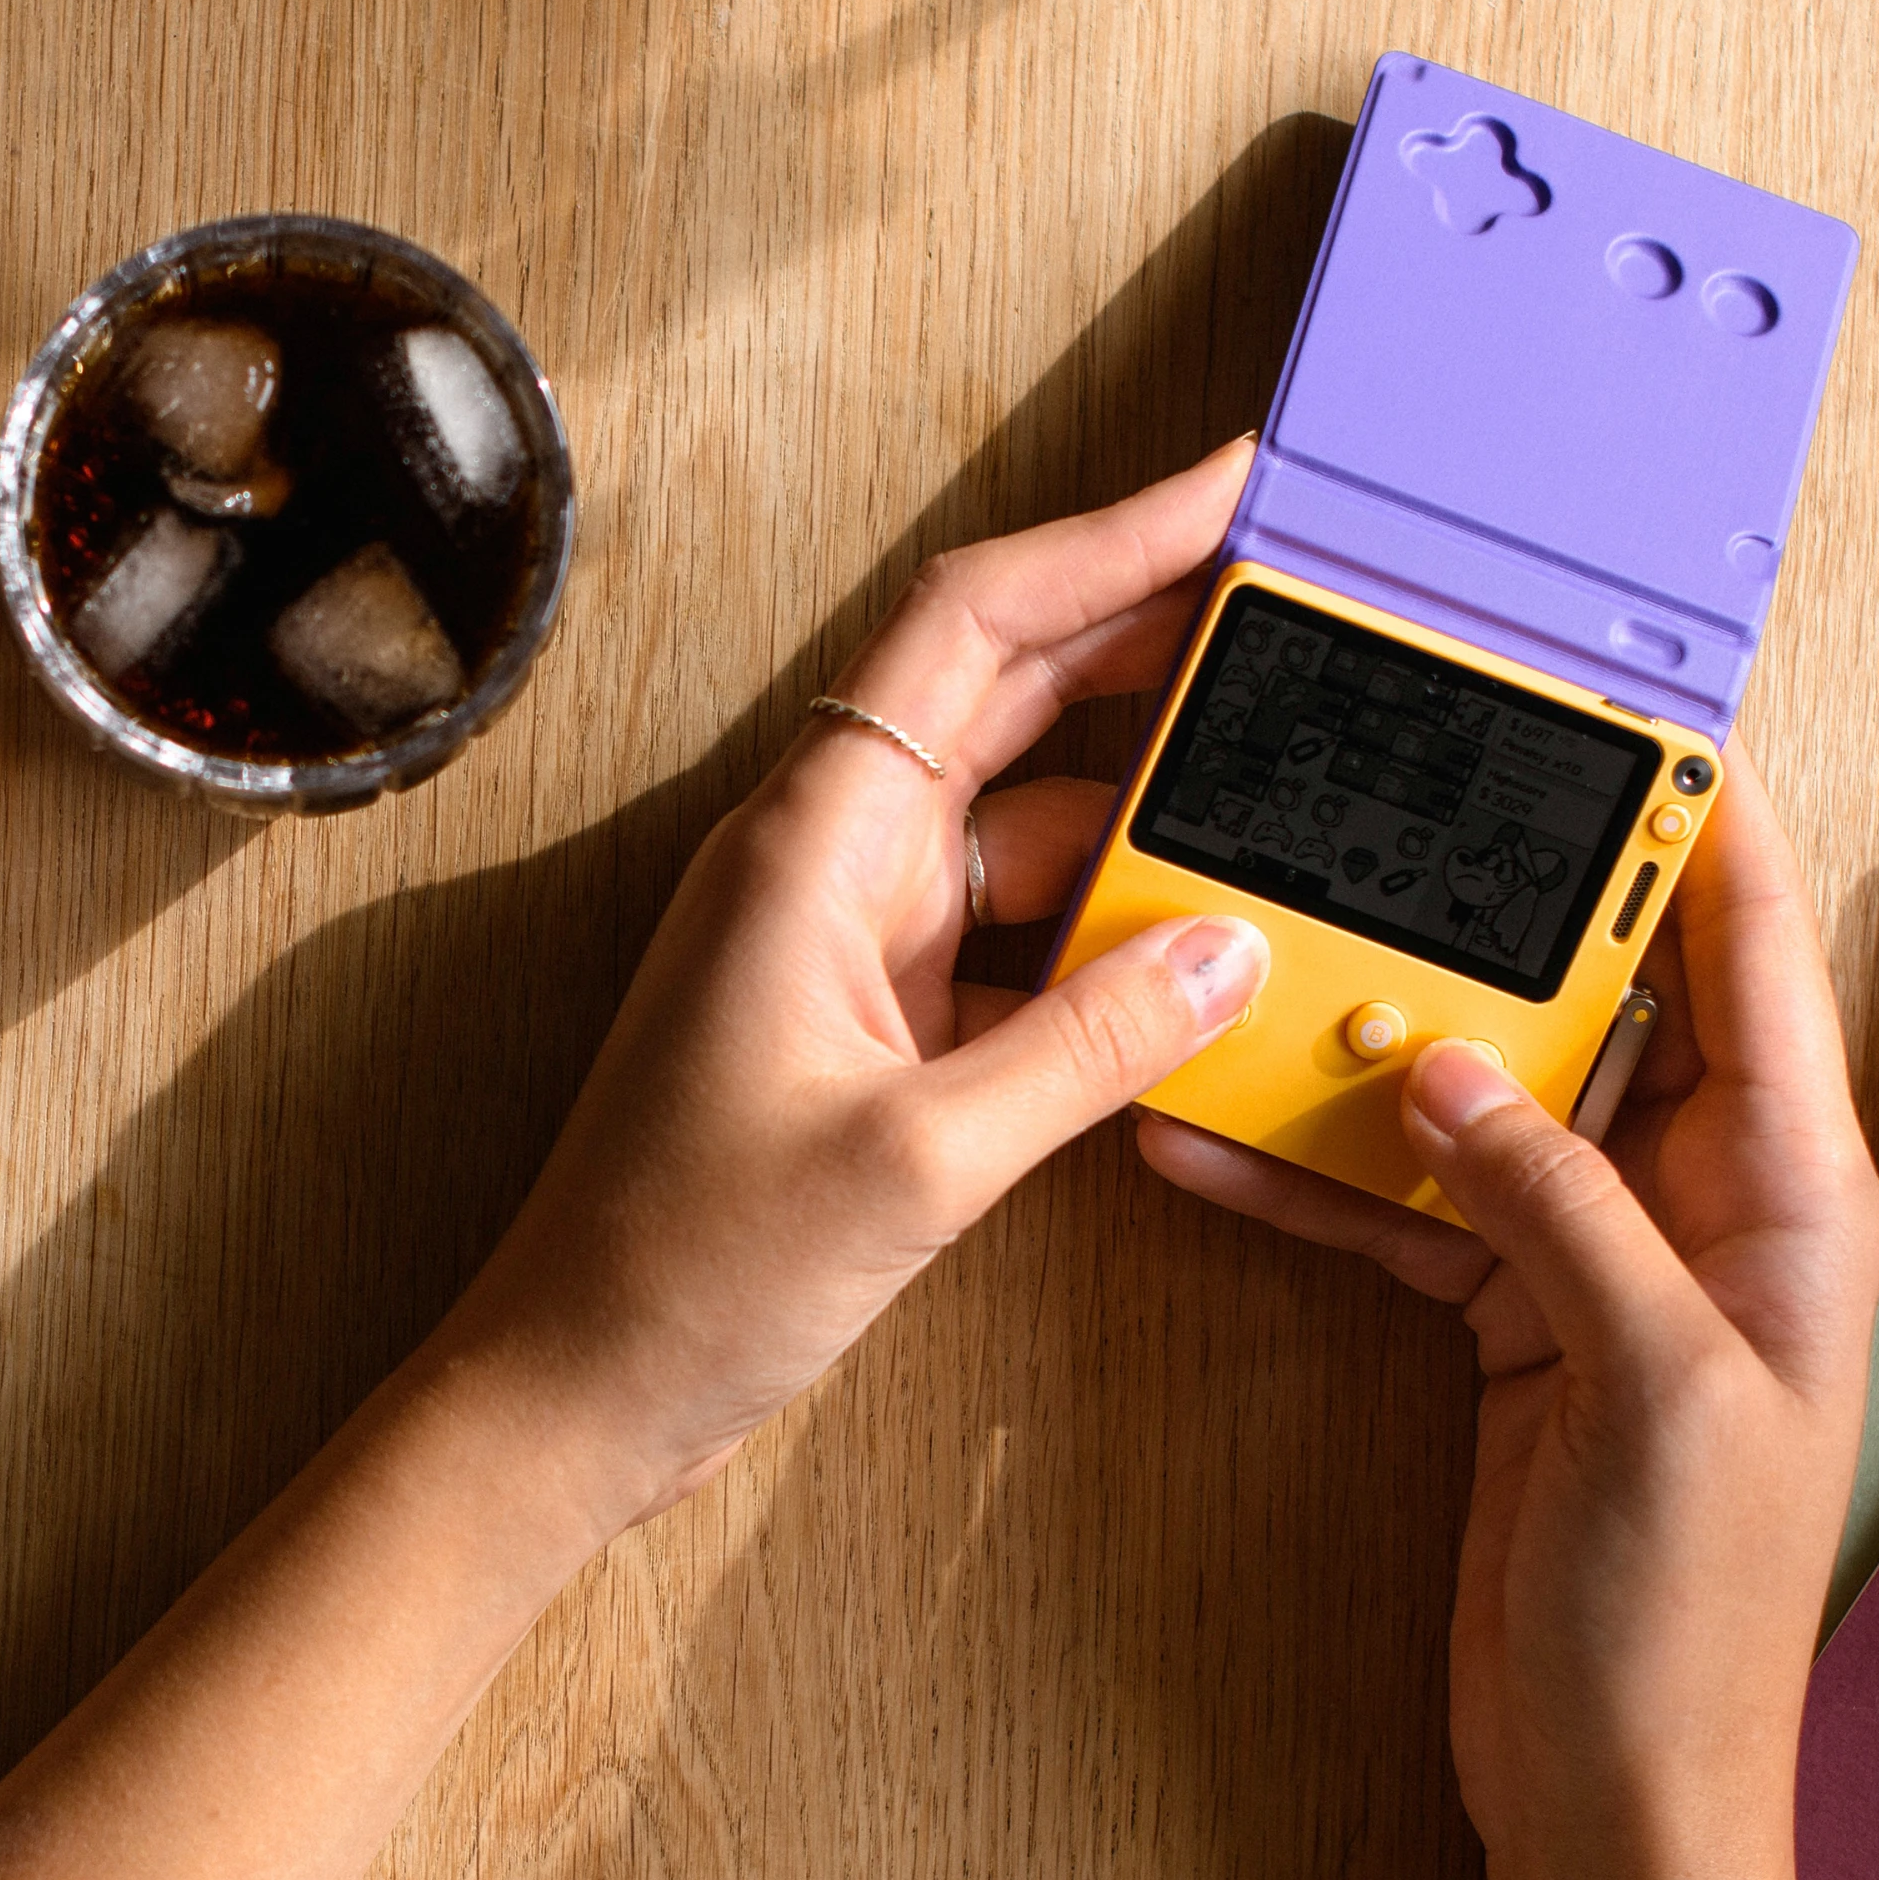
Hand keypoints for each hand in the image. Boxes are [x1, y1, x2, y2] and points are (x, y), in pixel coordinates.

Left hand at [430, 440, 1278, 1528]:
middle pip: (1011, 696)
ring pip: (1028, 823)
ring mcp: (849, 942)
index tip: (1229, 490)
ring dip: (1148, 806)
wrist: (577, 1389)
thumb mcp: (917, 1160)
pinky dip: (1107, 931)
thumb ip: (1086, 1047)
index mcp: (814, 845)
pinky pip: (1016, 936)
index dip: (1107, 540)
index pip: (974, 626)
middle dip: (1154, 641)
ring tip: (1287, 785)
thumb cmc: (687, 1270)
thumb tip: (1225, 950)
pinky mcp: (872, 1025)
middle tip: (1302, 615)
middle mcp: (829, 865)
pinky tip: (1199, 949)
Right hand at [1137, 775, 1878, 1879]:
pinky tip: (1206, 1135)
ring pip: (1478, 1092)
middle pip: (1599, 996)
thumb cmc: (1685, 1621)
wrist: (1619, 1795)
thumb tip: (1447, 1062)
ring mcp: (1597, 1262)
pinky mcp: (1507, 1326)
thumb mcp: (1644, 1385)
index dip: (1689, 815)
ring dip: (1368, 1039)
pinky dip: (1311, 1171)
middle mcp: (1703, 1203)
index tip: (1604, 702)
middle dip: (1495, 902)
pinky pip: (1403, 1207)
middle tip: (1387, 795)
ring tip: (1259, 954)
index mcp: (1793, 1192)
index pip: (1746, 949)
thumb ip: (1549, 1204)